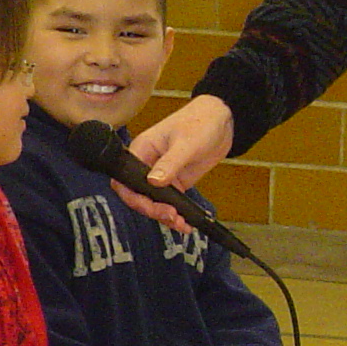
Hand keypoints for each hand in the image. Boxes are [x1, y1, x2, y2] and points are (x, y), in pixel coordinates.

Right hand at [118, 95, 234, 228]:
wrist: (222, 121)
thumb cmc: (200, 121)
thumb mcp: (185, 143)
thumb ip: (169, 163)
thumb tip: (153, 182)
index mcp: (141, 150)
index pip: (124, 179)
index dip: (132, 197)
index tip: (148, 206)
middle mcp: (147, 164)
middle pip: (137, 195)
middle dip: (152, 209)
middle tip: (171, 216)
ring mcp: (161, 175)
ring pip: (153, 203)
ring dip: (164, 216)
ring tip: (181, 224)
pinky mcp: (175, 183)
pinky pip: (170, 203)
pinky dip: (176, 215)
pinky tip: (186, 224)